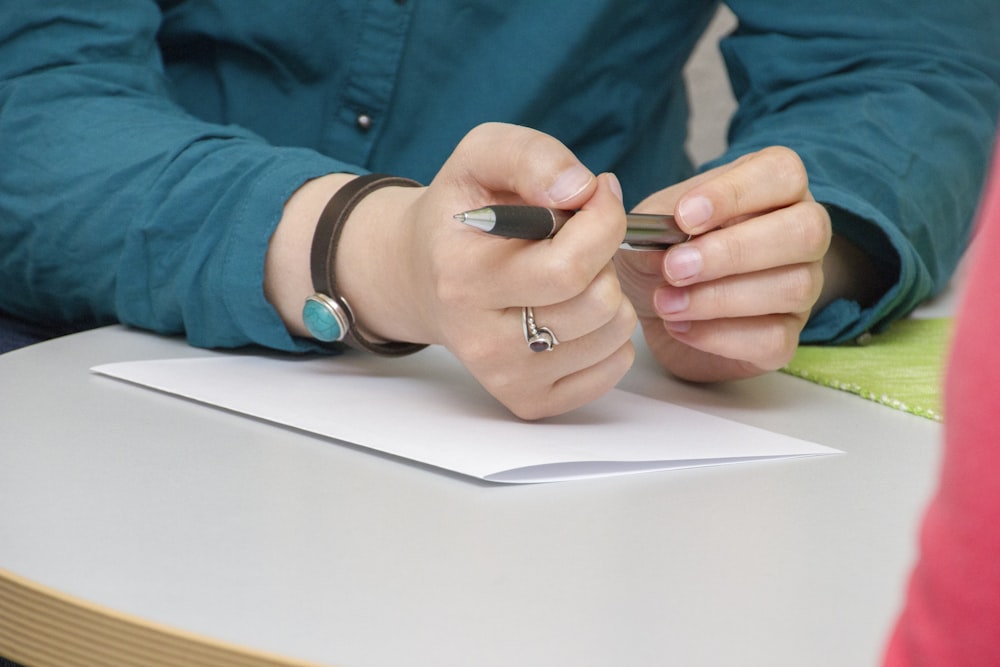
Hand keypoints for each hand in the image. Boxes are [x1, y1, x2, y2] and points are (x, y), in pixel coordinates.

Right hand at [271, 123, 637, 418]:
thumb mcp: (481, 157)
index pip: (570, 266)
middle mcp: (481, 340)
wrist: (421, 276)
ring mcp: (505, 377)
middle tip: (578, 241)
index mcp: (464, 279)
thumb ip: (531, 156)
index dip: (604, 221)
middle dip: (605, 259)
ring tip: (571, 275)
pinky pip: (612, 368)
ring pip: (613, 336)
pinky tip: (574, 311)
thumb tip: (581, 189)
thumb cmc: (461, 216)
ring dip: (608, 294)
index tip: (595, 198)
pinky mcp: (528, 401)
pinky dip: (609, 334)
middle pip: (597, 303)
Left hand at [614, 146, 829, 381]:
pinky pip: (774, 339)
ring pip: (793, 287)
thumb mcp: (650, 228)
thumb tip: (667, 238)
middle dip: (733, 251)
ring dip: (719, 298)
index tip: (683, 216)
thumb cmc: (662, 254)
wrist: (656, 310)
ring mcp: (803, 286)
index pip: (782, 172)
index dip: (736, 193)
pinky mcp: (787, 337)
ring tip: (665, 303)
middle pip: (806, 230)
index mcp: (772, 188)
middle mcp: (801, 233)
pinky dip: (721, 336)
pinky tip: (680, 327)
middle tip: (674, 268)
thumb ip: (659, 225)